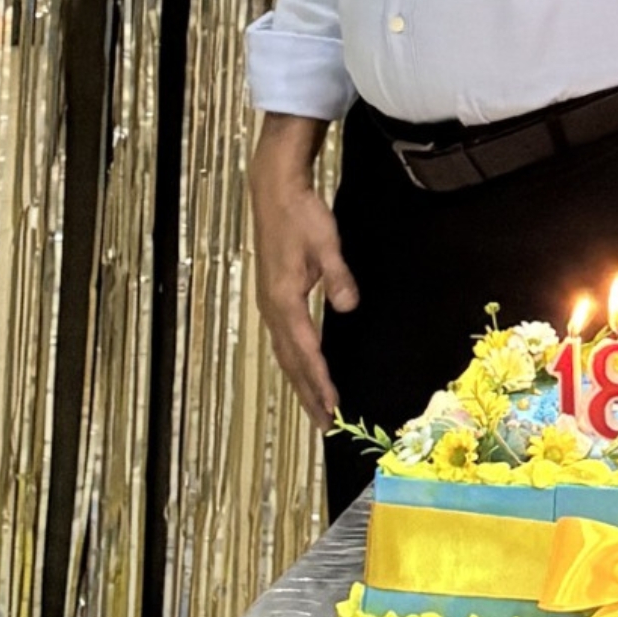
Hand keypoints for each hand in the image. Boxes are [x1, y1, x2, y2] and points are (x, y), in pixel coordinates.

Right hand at [251, 117, 355, 427]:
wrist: (275, 192)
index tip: (333, 405)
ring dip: (300, 382)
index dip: (319, 380)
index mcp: (284, 299)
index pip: (305, 350)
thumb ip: (338, 276)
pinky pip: (284, 340)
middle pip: (291, 361)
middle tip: (325, 424)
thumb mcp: (326, 243)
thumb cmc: (301, 215)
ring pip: (285, 354)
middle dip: (308, 394)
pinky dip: (295, 362)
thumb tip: (347, 306)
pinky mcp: (274, 297)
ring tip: (316, 408)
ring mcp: (270, 304)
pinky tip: (305, 370)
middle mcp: (273, 308)